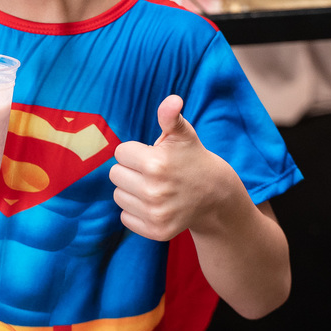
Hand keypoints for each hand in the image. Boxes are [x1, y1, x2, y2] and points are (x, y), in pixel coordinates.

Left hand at [110, 94, 230, 241]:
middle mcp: (154, 191)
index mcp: (156, 164)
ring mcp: (155, 214)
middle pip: (115, 175)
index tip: (153, 155)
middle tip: (153, 171)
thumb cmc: (192, 158)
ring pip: (118, 196)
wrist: (215, 194)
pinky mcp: (156, 231)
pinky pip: (125, 217)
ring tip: (154, 186)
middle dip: (131, 170)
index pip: (120, 153)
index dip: (135, 152)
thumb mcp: (183, 134)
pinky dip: (136, 210)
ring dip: (132, 190)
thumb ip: (170, 116)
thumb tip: (172, 100)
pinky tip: (155, 203)